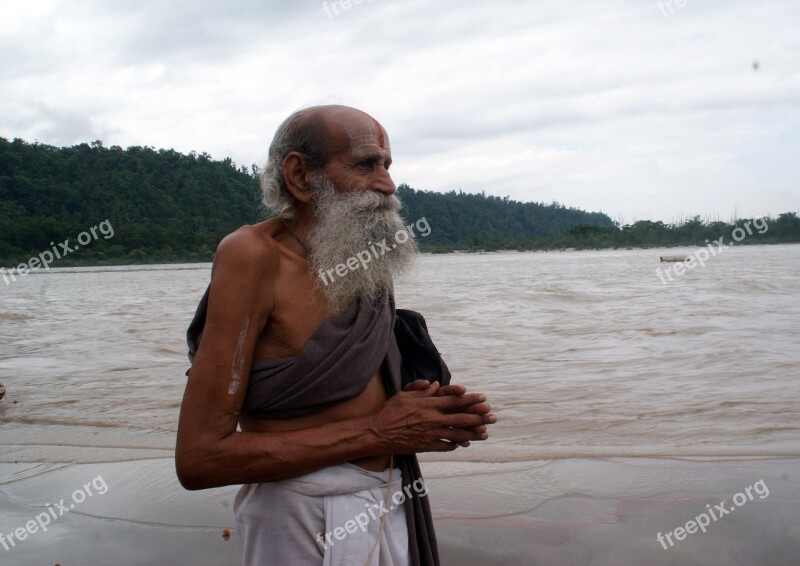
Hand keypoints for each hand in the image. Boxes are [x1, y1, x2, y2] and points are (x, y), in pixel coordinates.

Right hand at [373, 381, 495, 452]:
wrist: (378, 433)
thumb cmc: (390, 411)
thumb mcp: (404, 395)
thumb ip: (421, 390)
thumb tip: (435, 385)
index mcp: (428, 404)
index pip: (454, 401)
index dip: (470, 400)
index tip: (483, 398)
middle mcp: (432, 418)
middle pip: (461, 418)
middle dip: (479, 417)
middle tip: (492, 416)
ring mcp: (430, 434)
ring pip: (457, 434)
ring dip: (473, 434)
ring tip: (485, 433)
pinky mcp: (426, 446)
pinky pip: (446, 446)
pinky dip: (455, 444)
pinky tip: (463, 443)